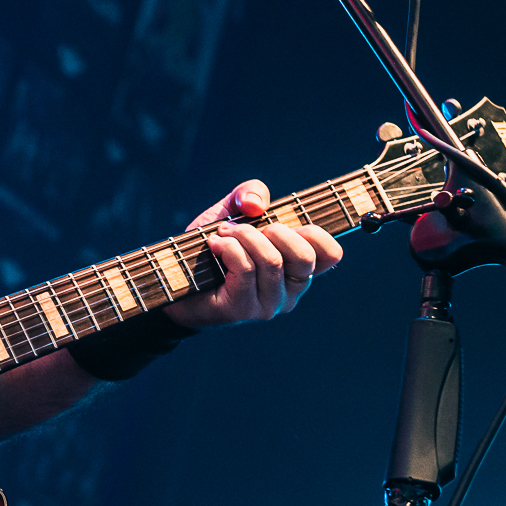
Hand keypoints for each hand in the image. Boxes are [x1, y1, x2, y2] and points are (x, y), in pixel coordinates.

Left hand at [163, 180, 343, 329]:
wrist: (173, 280)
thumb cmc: (210, 248)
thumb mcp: (231, 212)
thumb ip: (248, 195)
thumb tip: (257, 203)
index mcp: (297, 271)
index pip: (331, 254)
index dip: (315, 232)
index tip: (282, 223)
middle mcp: (289, 292)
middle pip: (304, 256)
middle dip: (274, 230)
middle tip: (244, 226)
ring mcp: (267, 305)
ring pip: (272, 260)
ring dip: (244, 236)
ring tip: (222, 233)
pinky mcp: (242, 310)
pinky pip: (246, 269)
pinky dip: (228, 248)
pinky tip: (214, 246)